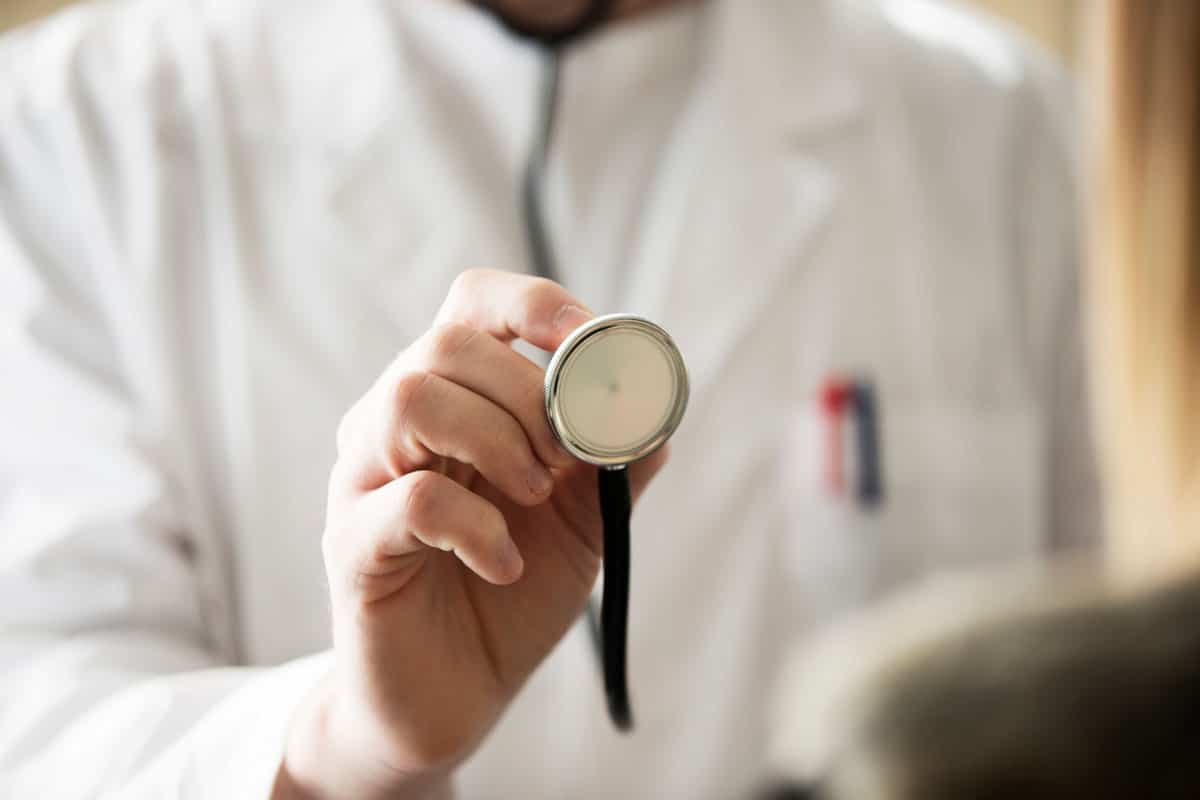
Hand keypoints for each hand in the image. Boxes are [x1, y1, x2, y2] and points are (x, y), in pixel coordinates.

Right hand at [276, 270, 667, 798]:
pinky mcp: (352, 546)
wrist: (453, 695)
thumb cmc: (511, 591)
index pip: (472, 304)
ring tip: (534, 497)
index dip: (533, 304)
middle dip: (531, 394)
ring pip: (411, 399)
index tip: (592, 343)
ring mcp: (363, 480)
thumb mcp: (583, 518)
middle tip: (567, 460)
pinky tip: (506, 564)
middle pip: (446, 344)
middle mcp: (393, 422)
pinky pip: (411, 501)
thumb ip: (616, 459)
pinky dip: (479, 526)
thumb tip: (655, 405)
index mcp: (452, 398)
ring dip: (498, 440)